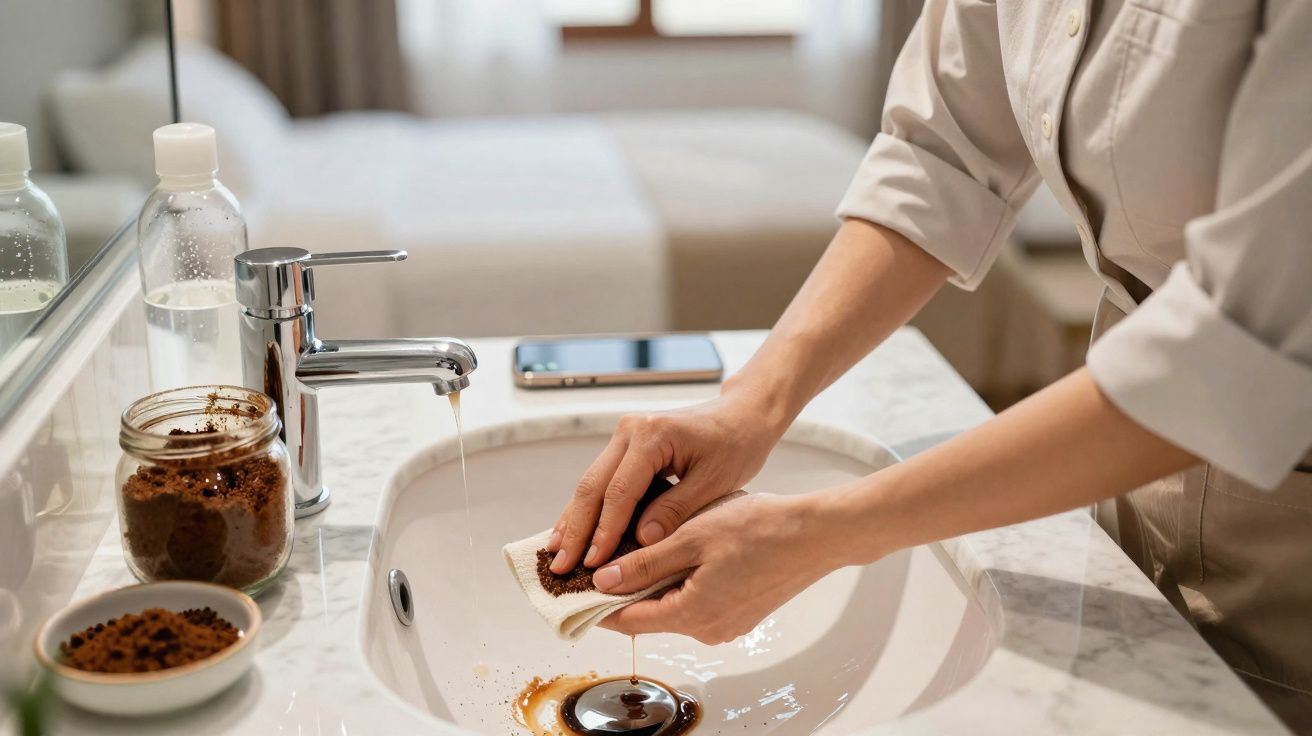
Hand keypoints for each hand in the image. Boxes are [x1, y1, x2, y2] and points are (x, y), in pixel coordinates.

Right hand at [547, 387, 784, 573]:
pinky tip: (572, 531)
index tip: (594, 565)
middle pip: (593, 485)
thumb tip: (641, 542)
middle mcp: (630, 430)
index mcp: (652, 435)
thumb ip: (676, 510)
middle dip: (577, 530)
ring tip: (556, 554)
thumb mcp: (714, 482)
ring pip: (590, 482)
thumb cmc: (736, 446)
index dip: (604, 531)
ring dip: (574, 520)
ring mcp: (624, 434)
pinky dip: (588, 508)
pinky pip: (602, 479)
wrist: (741, 416)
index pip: (619, 491)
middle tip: (560, 567)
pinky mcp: (626, 444)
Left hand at [592, 493, 847, 643]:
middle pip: (649, 615)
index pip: (627, 620)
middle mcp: (708, 629)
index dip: (596, 605)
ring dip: (653, 584)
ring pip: (673, 607)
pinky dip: (679, 584)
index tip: (572, 589)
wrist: (815, 534)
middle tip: (602, 559)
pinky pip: (696, 603)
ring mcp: (726, 625)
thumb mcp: (692, 537)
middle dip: (624, 590)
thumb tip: (604, 581)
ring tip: (637, 549)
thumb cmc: (760, 529)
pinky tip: (677, 554)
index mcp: (691, 614)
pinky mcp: (740, 613)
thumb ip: (645, 563)